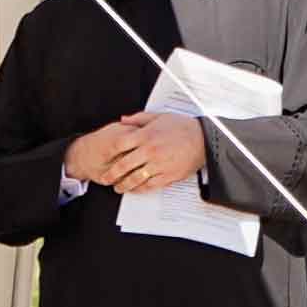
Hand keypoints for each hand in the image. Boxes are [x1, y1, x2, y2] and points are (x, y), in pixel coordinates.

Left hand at [76, 113, 199, 196]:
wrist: (203, 139)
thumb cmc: (182, 127)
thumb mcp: (159, 117)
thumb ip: (139, 119)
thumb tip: (123, 120)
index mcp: (146, 135)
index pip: (120, 145)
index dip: (109, 153)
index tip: (103, 158)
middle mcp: (150, 150)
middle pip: (123, 165)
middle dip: (111, 174)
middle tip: (105, 179)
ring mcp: (158, 164)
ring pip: (134, 178)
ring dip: (124, 185)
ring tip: (118, 188)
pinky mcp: (167, 175)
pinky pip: (149, 185)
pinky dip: (139, 189)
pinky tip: (134, 190)